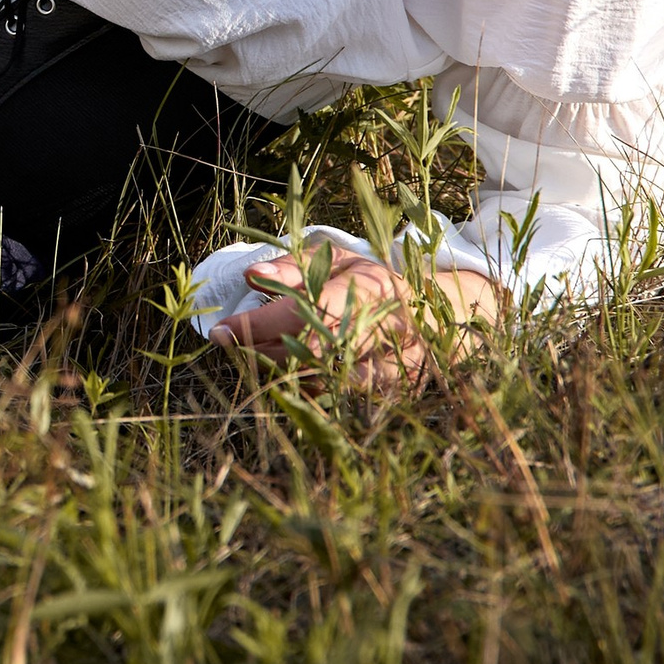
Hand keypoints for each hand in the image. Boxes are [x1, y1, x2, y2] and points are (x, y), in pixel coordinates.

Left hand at [213, 241, 503, 388]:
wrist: (441, 318)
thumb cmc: (376, 285)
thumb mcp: (340, 262)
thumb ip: (295, 268)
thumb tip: (252, 276)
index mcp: (369, 289)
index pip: (303, 312)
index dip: (259, 324)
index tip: (221, 329)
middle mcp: (385, 329)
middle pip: (310, 352)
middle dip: (261, 351)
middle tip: (226, 344)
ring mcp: (394, 366)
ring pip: (322, 382)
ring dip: (278, 374)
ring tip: (250, 358)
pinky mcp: (394, 394)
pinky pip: (338, 401)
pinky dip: (304, 391)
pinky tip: (283, 377)